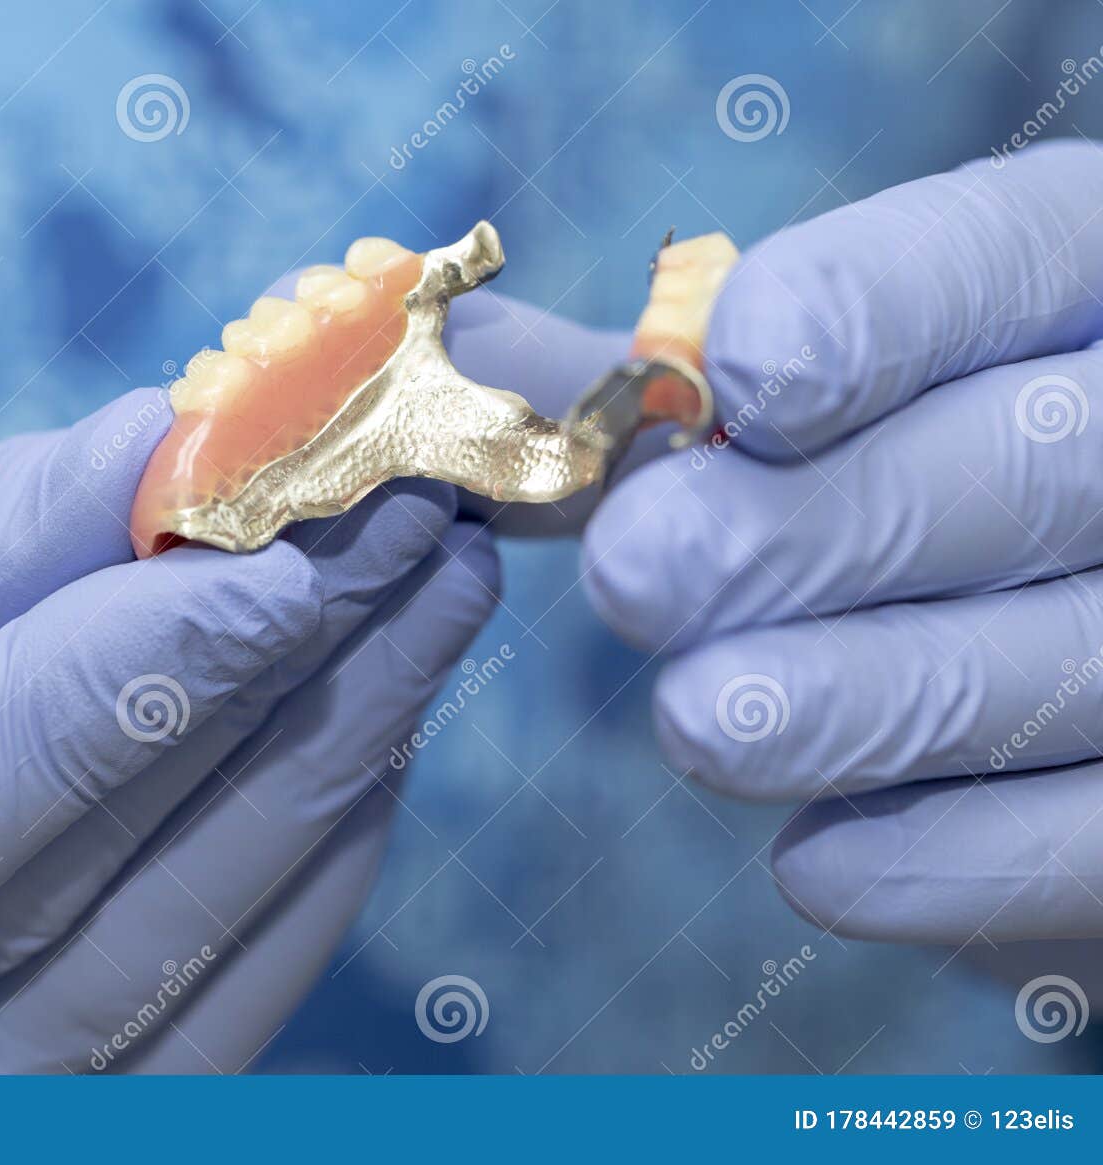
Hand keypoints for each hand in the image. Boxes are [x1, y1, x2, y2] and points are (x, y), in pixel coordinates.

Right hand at [0, 387, 497, 1071]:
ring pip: (149, 1008)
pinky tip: (354, 758)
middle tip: (422, 548)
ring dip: (309, 806)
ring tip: (424, 629)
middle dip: (279, 717)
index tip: (301, 551)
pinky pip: (150, 1035)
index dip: (138, 684)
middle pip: (82, 928)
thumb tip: (174, 466)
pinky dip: (267, 901)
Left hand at [579, 140, 1102, 944]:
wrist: (1052, 686)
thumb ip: (639, 375)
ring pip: (1059, 659)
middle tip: (634, 574)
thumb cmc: (879, 492)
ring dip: (857, 697)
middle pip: (1033, 463)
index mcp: (1078, 281)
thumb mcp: (788, 395)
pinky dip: (950, 860)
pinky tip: (817, 865)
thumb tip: (453, 351)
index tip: (734, 372)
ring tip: (699, 721)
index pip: (1000, 256)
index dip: (872, 309)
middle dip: (815, 528)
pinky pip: (1086, 841)